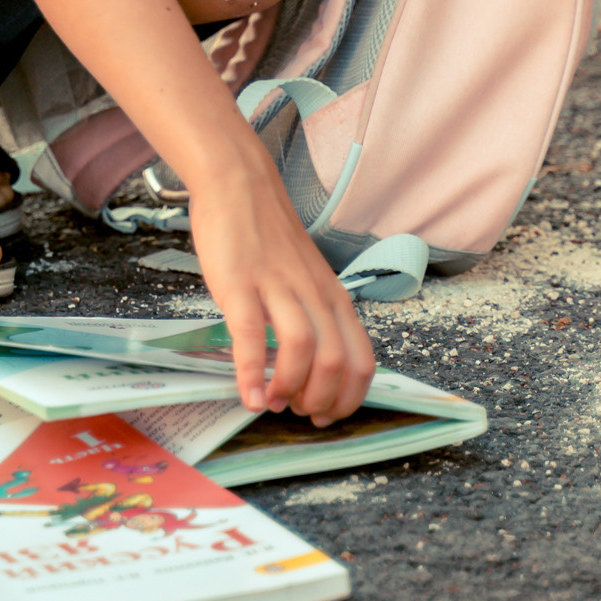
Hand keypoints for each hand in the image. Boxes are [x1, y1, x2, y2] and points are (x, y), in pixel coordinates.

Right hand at [187, 158, 375, 427]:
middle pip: (336, 360)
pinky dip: (251, 374)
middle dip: (320, 400)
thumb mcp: (307, 276)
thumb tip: (313, 367)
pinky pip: (251, 335)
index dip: (349, 399)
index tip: (327, 417)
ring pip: (302, 348)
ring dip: (290, 388)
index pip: (362, 360)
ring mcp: (277, 287)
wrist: (239, 183)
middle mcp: (313, 294)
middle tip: (297, 412)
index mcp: (334, 296)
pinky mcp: (240, 284)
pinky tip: (248, 397)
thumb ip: (314, 314)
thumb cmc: (270, 236)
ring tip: (274, 404)